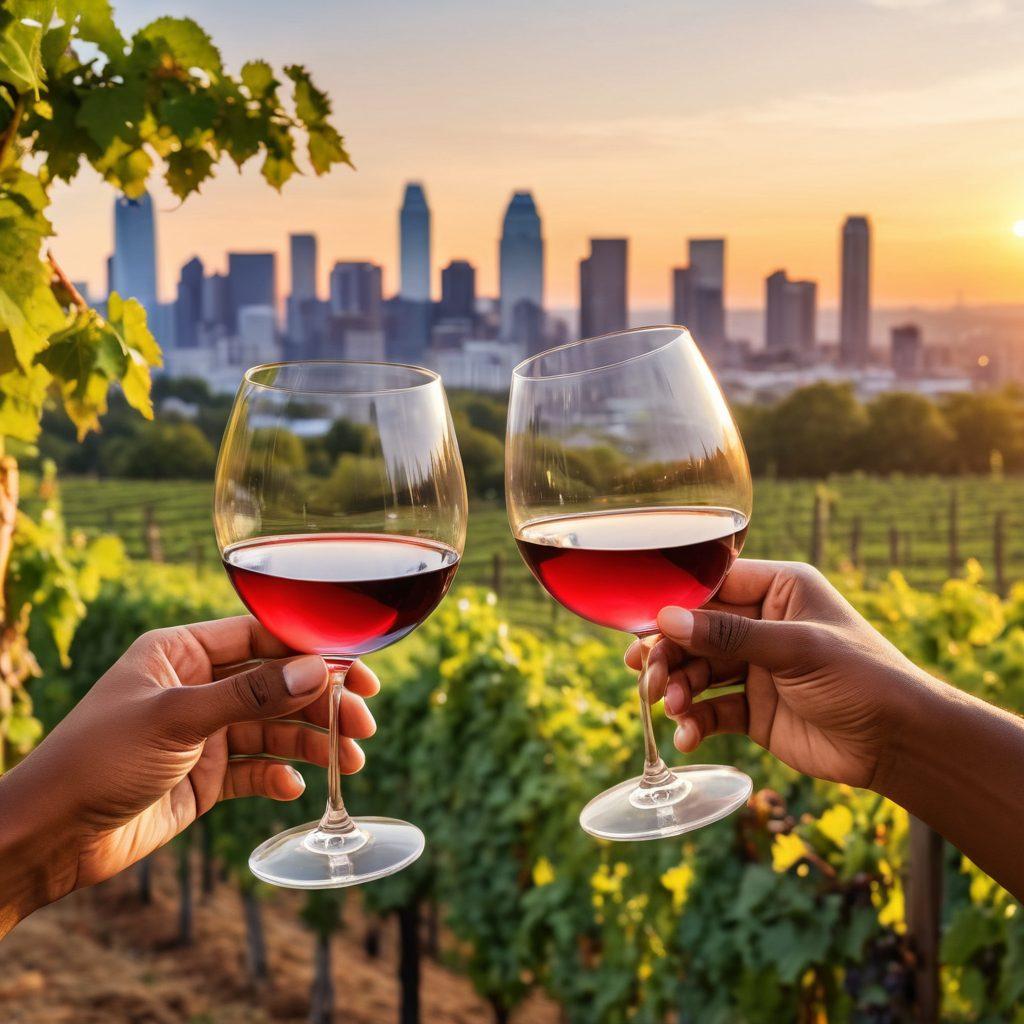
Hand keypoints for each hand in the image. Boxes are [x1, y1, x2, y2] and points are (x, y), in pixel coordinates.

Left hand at [0, 616, 376, 930]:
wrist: (49, 839)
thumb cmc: (95, 760)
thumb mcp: (176, 718)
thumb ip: (249, 695)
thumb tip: (316, 669)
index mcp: (181, 651)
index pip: (262, 637)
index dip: (311, 651)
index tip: (355, 670)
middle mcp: (196, 686)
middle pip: (276, 684)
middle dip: (321, 703)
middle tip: (362, 722)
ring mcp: (202, 732)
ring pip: (274, 728)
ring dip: (312, 742)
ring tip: (350, 761)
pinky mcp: (204, 777)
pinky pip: (256, 769)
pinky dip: (280, 776)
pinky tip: (296, 788)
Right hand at [625, 560, 928, 790]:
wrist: (901, 745)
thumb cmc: (862, 678)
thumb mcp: (795, 649)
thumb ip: (729, 635)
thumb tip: (666, 618)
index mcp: (779, 589)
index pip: (713, 586)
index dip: (676, 605)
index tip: (645, 627)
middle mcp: (762, 624)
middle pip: (696, 632)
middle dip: (669, 654)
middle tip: (648, 677)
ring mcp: (755, 668)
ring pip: (698, 671)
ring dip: (678, 690)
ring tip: (672, 708)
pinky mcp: (753, 709)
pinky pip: (711, 710)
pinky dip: (694, 722)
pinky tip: (686, 736)